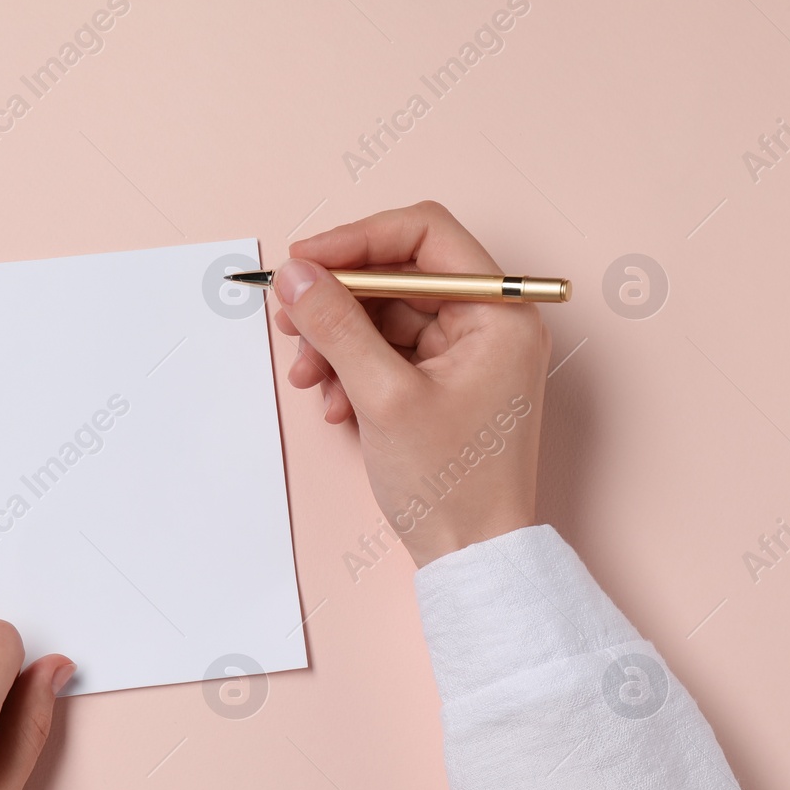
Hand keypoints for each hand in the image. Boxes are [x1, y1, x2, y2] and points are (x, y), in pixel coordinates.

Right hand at [272, 201, 550, 566]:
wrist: (471, 554)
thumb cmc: (453, 485)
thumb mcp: (384, 397)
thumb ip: (337, 327)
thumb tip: (297, 274)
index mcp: (499, 312)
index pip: (425, 234)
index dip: (357, 240)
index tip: (304, 261)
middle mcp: (489, 322)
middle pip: (398, 275)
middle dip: (337, 300)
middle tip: (289, 318)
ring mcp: (465, 353)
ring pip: (384, 315)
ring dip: (336, 341)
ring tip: (308, 377)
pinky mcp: (442, 381)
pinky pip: (385, 351)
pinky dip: (350, 368)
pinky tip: (333, 402)